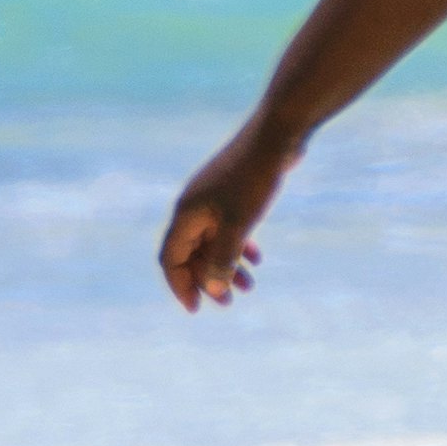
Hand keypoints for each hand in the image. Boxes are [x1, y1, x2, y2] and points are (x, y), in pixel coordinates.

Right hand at [158, 122, 297, 308]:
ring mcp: (212, 199)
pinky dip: (239, 245)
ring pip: (213, 241)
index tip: (197, 308)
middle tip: (229, 302)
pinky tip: (258, 258)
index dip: (181, 285)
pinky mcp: (232, 193)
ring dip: (227, 265)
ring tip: (250, 287)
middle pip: (192, 253)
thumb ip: (222, 259)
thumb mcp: (237, 226)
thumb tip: (212, 289)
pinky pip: (227, 227)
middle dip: (209, 279)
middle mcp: (193, 208)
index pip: (171, 259)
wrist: (275, 137)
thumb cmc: (253, 181)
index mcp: (186, 215)